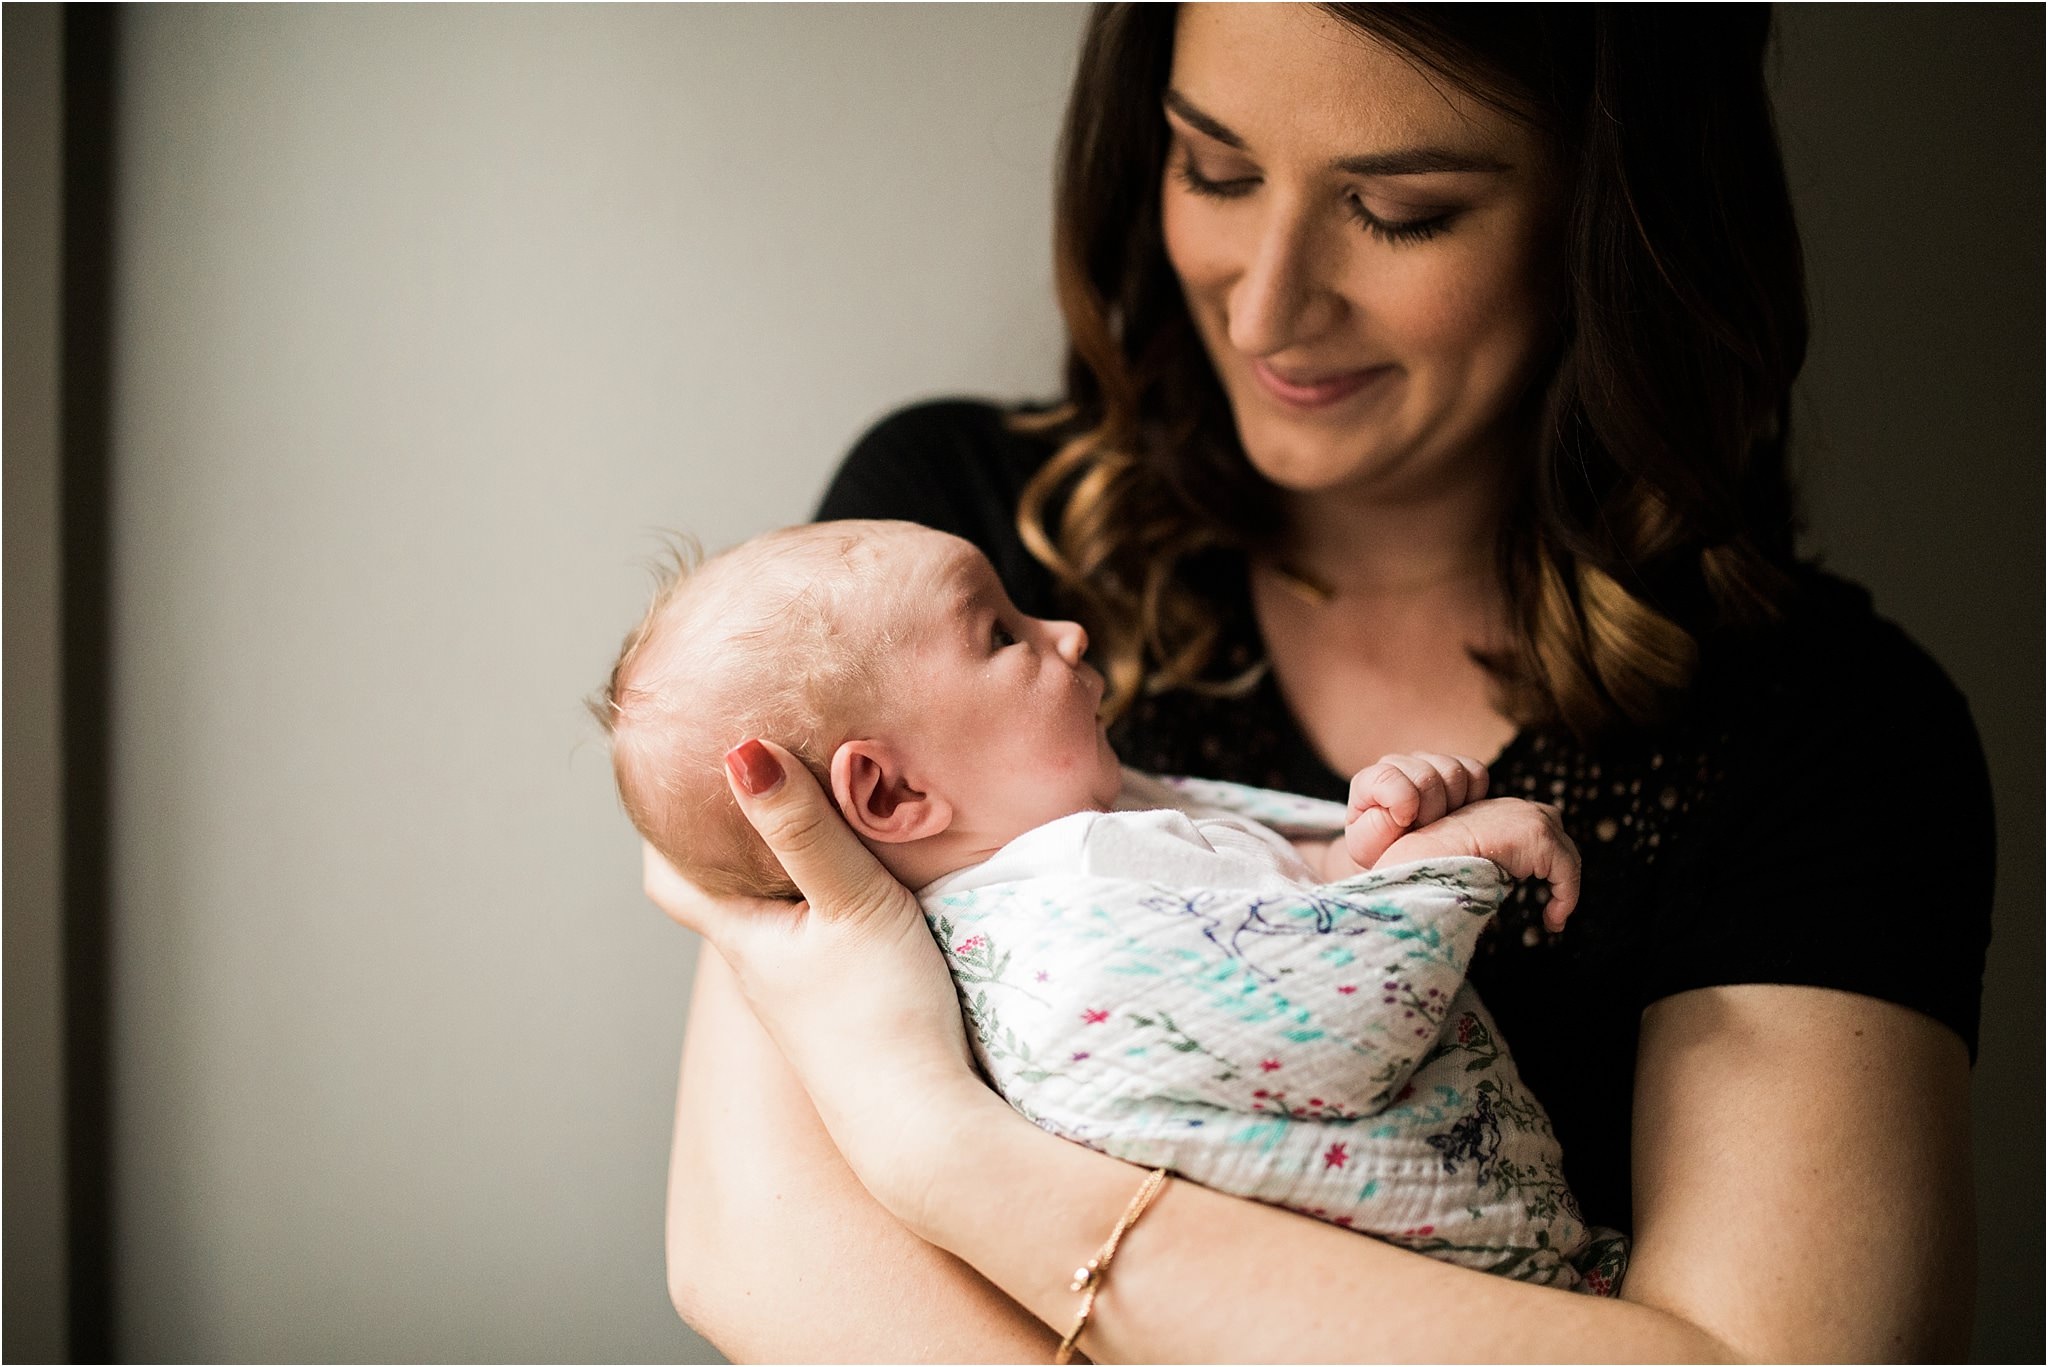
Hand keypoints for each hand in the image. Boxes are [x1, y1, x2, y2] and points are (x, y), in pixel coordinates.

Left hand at [641, 738, 981, 1170]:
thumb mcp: (850, 904)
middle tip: (752, 770)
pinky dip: (824, 900)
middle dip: (728, 834)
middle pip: (724, 891)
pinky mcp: (845, 1015)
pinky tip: (866, 880)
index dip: (661, 827)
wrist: (926, 1127)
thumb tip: (738, 751)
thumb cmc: (883, 1017)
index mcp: (743, 936)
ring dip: (783, 866)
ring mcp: (802, 997)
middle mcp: (761, 968)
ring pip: (775, 915)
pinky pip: (818, 940)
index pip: (672, 876)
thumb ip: (802, 829)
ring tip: (814, 808)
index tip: (670, 770)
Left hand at [1343, 752, 1489, 869]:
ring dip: (1452, 804)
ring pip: (1453, 771)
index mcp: (1370, 783)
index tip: (1406, 824)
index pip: (1386, 776)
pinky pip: (1476, 773)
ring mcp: (1430, 765)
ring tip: (1442, 825)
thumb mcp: (1368, 849)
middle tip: (1426, 831)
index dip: (1402, 801)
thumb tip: (1395, 812)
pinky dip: (1474, 797)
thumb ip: (1373, 830)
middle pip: (1426, 774)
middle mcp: (1399, 767)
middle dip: (1431, 810)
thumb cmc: (1384, 852)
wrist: (1410, 855)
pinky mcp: (1460, 770)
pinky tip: (1459, 815)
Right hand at [1379, 797, 1580, 930]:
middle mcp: (1514, 808)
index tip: (1532, 889)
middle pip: (1556, 832)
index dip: (1541, 858)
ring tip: (1553, 918)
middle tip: (1554, 904)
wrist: (1424, 854)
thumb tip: (1490, 895)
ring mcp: (1529, 818)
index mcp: (1493, 810)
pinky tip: (1552, 920)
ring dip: (1564, 887)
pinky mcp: (1538, 836)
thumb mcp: (1459, 858)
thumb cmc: (1429, 863)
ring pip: (1565, 853)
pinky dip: (1566, 897)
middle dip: (1559, 866)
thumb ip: (1482, 863)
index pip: (1532, 825)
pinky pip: (1566, 869)